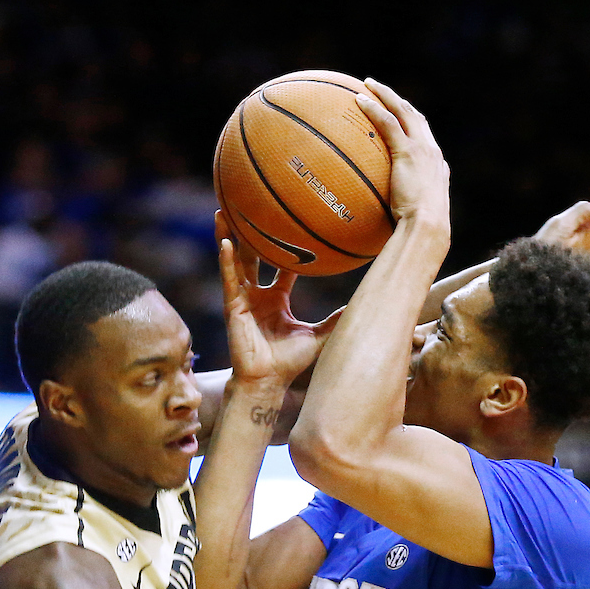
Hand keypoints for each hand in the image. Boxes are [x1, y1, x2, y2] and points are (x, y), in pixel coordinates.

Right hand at [217, 212, 341, 390]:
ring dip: (229, 236)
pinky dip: (226, 261)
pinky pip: (229, 279)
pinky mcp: (232, 307)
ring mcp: (243, 299)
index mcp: (276, 299)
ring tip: (224, 210)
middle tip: (252, 206)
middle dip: (251, 233)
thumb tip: (365, 304)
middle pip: (254, 256)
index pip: (282, 266)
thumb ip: (337, 320)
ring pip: (235, 261)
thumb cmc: (290, 363)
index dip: (287, 247)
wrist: (268, 382)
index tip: (292, 225)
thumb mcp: (320, 336)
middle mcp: (258, 295)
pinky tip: (225, 241)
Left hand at [356, 77, 449, 259]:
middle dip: (399, 101)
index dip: (411, 123)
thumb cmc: (420, 233)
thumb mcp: (414, 221)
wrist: (429, 228)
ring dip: (386, 94)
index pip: (424, 138)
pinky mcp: (409, 151)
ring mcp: (422, 150)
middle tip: (381, 90)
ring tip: (367, 84)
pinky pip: (389, 122)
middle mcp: (432, 153)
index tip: (398, 115)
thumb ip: (403, 214)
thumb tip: (387, 228)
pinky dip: (375, 108)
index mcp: (436, 167)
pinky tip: (359, 100)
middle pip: (415, 117)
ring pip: (403, 111)